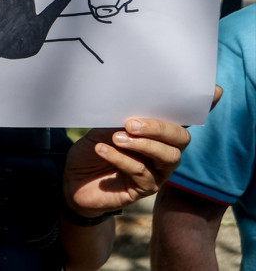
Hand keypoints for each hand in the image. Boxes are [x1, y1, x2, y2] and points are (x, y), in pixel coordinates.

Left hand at [63, 118, 191, 217]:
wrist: (73, 178)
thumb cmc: (94, 148)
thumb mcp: (104, 128)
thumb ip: (120, 118)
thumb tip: (131, 106)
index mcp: (159, 133)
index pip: (183, 119)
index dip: (196, 107)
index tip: (206, 91)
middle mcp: (165, 152)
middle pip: (181, 138)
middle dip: (159, 128)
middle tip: (131, 124)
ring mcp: (158, 172)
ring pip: (168, 157)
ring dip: (142, 144)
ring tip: (116, 138)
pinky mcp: (145, 189)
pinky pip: (141, 172)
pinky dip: (121, 158)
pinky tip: (103, 150)